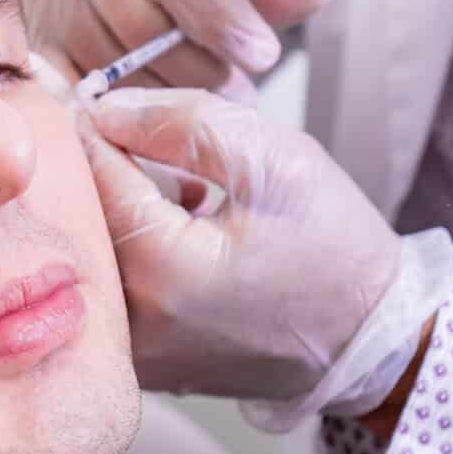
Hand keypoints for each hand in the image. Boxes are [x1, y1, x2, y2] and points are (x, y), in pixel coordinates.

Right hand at [25, 0, 338, 97]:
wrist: (133, 2)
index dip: (219, 14)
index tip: (262, 56)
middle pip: (135, 19)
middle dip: (193, 66)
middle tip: (235, 95)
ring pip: (99, 61)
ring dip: (156, 97)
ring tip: (196, 110)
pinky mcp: (25, 45)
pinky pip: (64, 91)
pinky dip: (110, 115)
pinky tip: (146, 131)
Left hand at [74, 86, 408, 401]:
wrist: (373, 341)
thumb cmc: (335, 249)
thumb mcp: (274, 162)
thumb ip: (181, 124)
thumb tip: (104, 110)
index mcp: (159, 268)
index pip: (89, 172)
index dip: (91, 124)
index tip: (92, 93)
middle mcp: (129, 319)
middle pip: (79, 215)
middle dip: (100, 167)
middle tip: (130, 136)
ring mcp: (131, 349)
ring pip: (91, 250)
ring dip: (116, 209)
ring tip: (171, 187)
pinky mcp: (140, 360)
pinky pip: (110, 285)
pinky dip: (129, 248)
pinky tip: (174, 229)